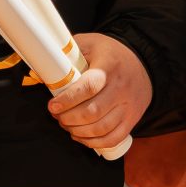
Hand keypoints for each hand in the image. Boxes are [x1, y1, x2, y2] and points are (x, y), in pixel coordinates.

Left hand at [48, 32, 152, 152]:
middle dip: (69, 118)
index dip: (68, 100)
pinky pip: (112, 139)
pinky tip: (81, 136)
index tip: (53, 106)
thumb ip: (68, 55)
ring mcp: (128, 106)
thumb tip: (42, 71)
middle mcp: (121, 88)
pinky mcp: (132, 120)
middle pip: (93, 112)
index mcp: (109, 67)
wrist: (143, 64)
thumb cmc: (110, 54)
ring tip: (67, 124)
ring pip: (101, 128)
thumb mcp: (90, 43)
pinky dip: (93, 142)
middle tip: (57, 115)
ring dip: (78, 131)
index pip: (89, 87)